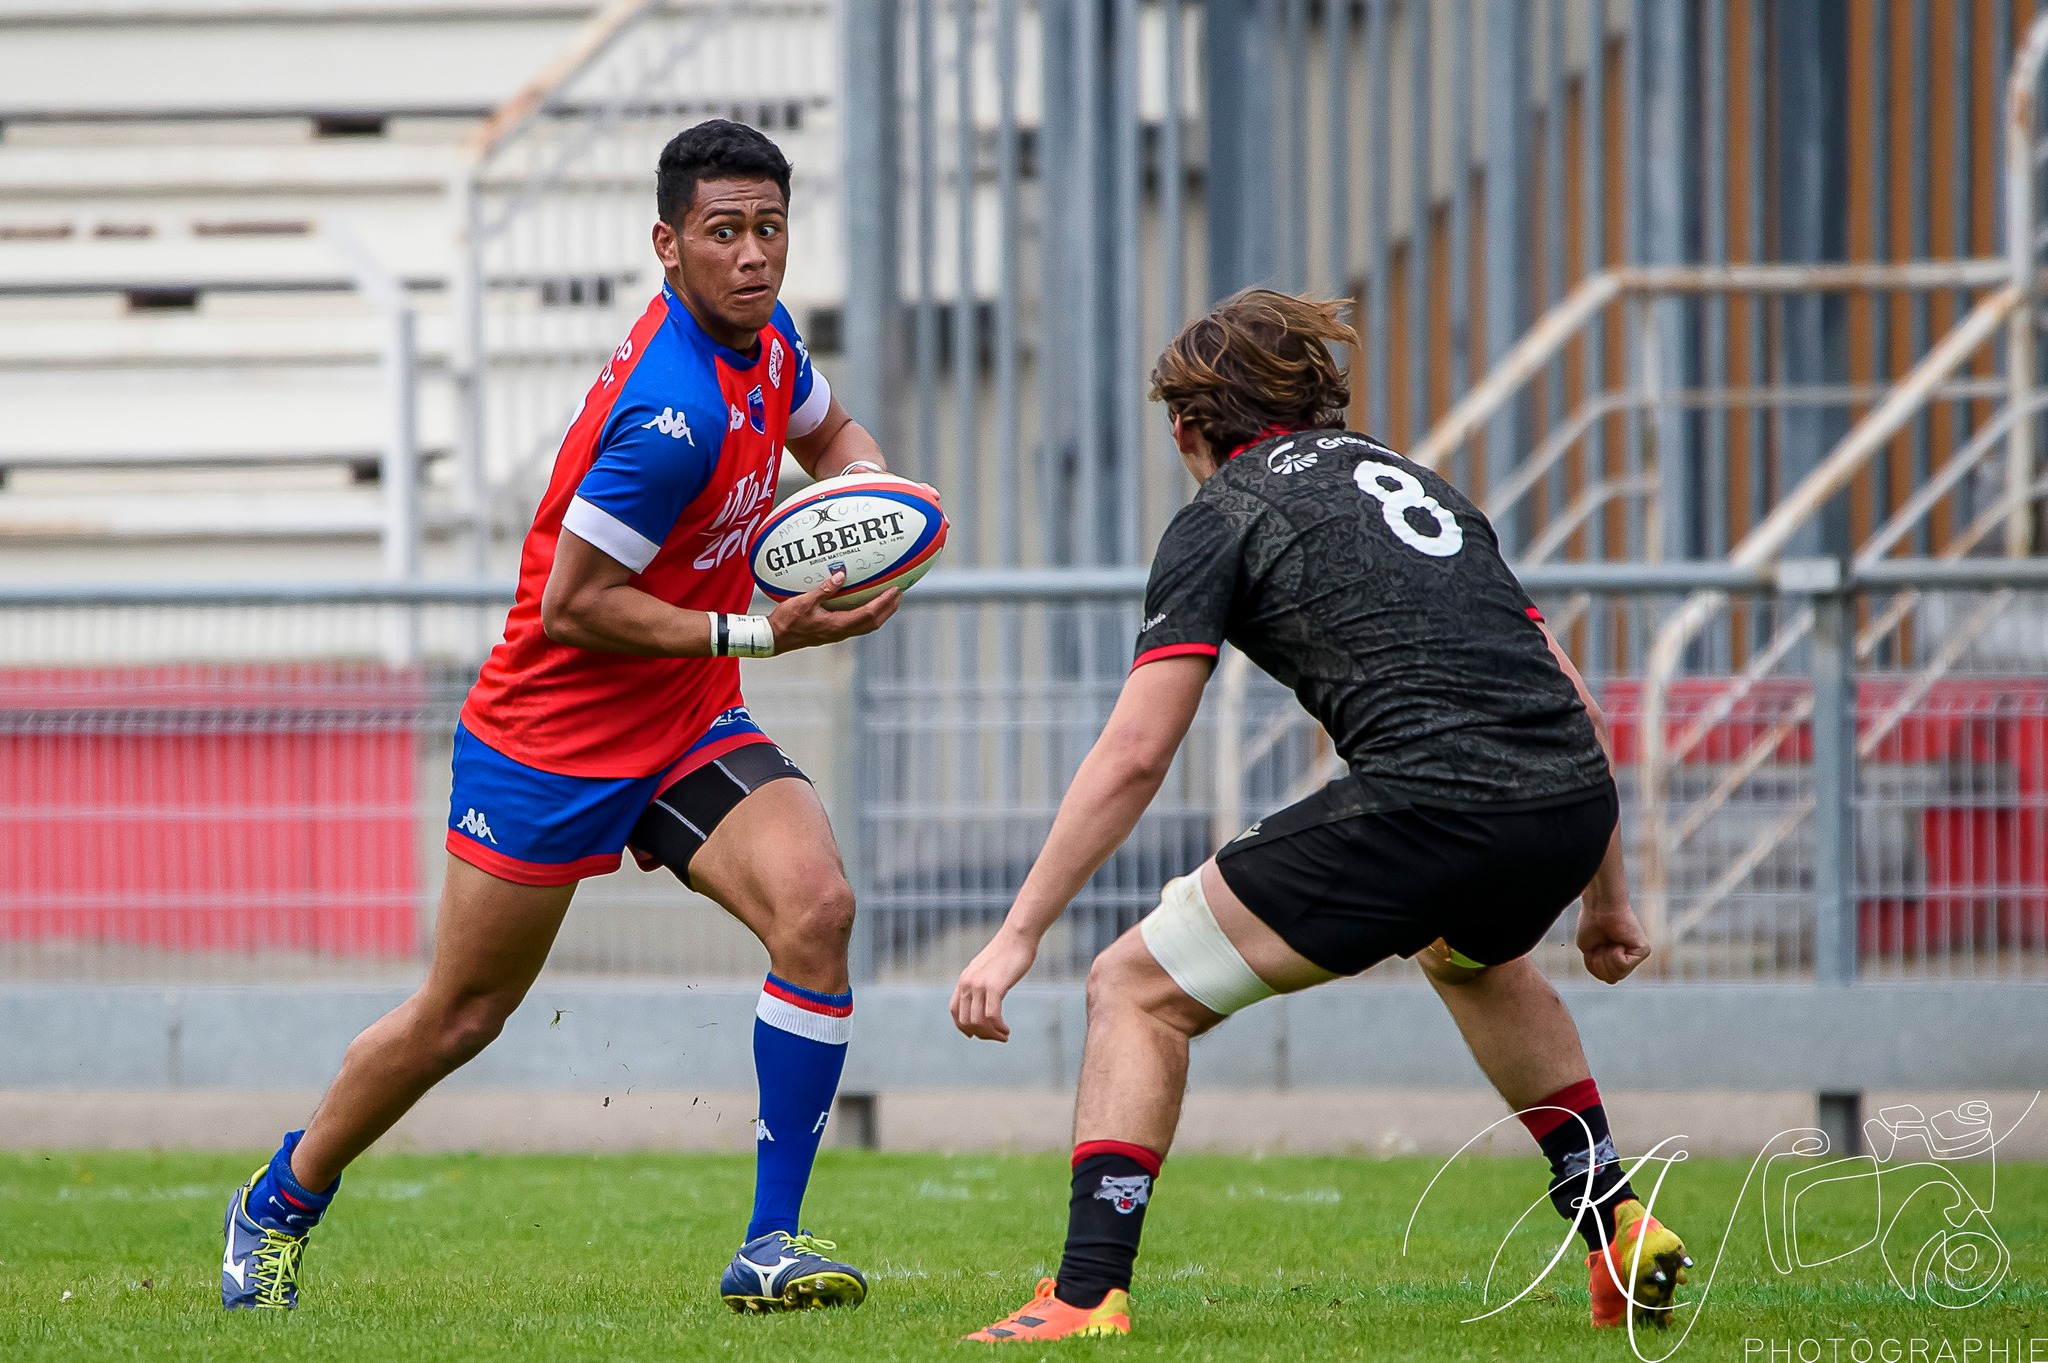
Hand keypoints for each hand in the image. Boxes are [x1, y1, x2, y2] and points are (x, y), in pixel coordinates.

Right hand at [766, 570, 899, 652]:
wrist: (774, 639)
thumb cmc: (786, 621)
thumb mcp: (803, 602)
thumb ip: (823, 589)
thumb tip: (841, 575)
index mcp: (837, 625)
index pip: (868, 614)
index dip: (883, 603)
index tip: (895, 590)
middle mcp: (841, 632)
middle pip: (873, 622)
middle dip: (888, 608)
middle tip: (899, 593)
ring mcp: (837, 634)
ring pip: (867, 625)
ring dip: (881, 613)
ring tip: (889, 599)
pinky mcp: (832, 632)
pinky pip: (857, 624)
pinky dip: (868, 614)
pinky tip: (867, 605)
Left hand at [950, 926, 1036, 1041]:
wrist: (1018, 936)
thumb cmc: (1008, 952)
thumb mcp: (988, 969)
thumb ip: (982, 983)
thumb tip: (985, 998)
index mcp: (964, 979)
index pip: (954, 1010)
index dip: (963, 1027)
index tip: (976, 1035)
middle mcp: (967, 983)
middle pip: (965, 1021)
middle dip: (981, 1034)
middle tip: (998, 1037)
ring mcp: (979, 984)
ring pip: (978, 1022)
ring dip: (991, 1034)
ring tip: (1004, 1035)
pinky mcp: (994, 986)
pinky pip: (991, 1015)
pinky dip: (998, 1027)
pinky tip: (1006, 1029)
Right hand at [1576, 902, 1651, 982]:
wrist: (1599, 907)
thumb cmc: (1592, 924)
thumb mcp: (1589, 954)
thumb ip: (1599, 969)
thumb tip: (1613, 980)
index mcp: (1617, 959)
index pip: (1607, 978)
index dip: (1595, 965)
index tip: (1595, 946)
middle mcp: (1630, 958)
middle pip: (1613, 979)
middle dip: (1600, 963)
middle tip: (1602, 944)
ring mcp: (1637, 955)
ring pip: (1618, 974)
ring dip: (1606, 958)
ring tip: (1610, 941)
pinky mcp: (1643, 950)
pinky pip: (1623, 964)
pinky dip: (1615, 953)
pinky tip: (1618, 941)